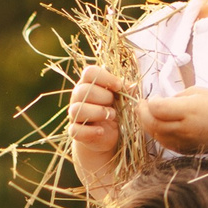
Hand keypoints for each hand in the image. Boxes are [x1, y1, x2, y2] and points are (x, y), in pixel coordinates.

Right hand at [66, 66, 129, 191]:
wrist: (105, 135)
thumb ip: (125, 91)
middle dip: (103, 96)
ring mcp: (74, 115)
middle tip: (114, 103)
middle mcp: (78, 98)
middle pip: (82, 90)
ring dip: (97, 112)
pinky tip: (102, 131)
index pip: (89, 72)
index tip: (119, 87)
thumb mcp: (120, 99)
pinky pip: (76, 130)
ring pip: (77, 110)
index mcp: (88, 84)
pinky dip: (90, 131)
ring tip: (111, 116)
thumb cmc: (112, 111)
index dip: (105, 77)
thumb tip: (133, 87)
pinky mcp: (75, 131)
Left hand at [135, 87, 207, 155]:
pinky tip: (158, 124)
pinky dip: (156, 133)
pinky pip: (163, 142)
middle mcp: (185, 128)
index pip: (158, 108)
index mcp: (190, 110)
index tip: (154, 97)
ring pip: (155, 135)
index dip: (151, 102)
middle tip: (141, 105)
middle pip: (153, 124)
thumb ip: (176, 97)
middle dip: (142, 113)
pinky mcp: (183, 150)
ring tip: (147, 114)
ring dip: (147, 124)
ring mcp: (184, 142)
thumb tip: (158, 103)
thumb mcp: (198, 92)